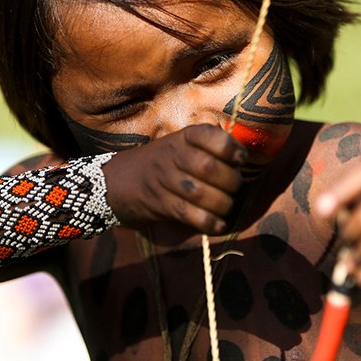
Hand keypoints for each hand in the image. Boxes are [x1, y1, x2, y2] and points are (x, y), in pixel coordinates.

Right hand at [102, 124, 245, 233]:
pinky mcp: (159, 204)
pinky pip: (188, 214)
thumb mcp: (180, 145)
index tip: (241, 159)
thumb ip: (208, 148)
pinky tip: (218, 225)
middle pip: (208, 168)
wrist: (117, 181)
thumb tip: (243, 156)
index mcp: (183, 137)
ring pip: (200, 193)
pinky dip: (208, 222)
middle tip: (235, 188)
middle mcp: (172, 154)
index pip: (209, 135)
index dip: (230, 147)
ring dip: (222, 204)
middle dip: (231, 181)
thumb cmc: (161, 163)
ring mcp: (164, 179)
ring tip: (227, 206)